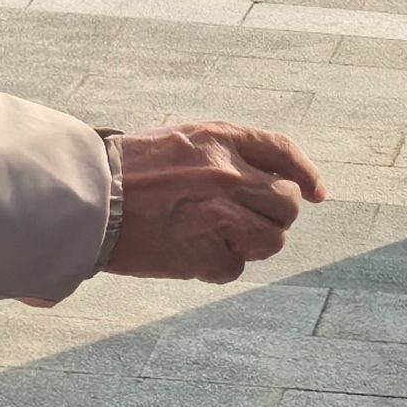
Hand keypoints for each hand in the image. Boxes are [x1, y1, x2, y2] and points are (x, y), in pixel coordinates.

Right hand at [102, 121, 325, 283]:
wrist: (88, 199)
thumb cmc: (130, 170)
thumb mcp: (183, 140)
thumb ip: (227, 152)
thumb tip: (274, 179)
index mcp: (222, 140)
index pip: (283, 153)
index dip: (305, 174)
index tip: (318, 193)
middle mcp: (229, 174)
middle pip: (287, 203)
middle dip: (275, 215)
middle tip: (247, 220)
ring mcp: (220, 215)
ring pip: (271, 239)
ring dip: (253, 243)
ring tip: (220, 238)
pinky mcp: (206, 254)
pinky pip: (235, 267)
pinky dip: (219, 265)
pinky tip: (192, 254)